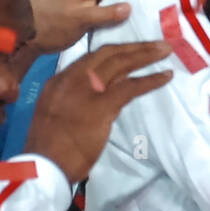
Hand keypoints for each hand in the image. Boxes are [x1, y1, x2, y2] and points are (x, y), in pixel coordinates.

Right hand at [25, 42, 172, 184]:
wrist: (44, 166)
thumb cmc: (50, 148)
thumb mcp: (57, 112)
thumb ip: (76, 97)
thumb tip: (102, 91)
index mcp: (59, 80)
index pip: (92, 57)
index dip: (116, 50)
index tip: (133, 48)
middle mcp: (72, 78)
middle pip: (108, 54)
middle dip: (135, 47)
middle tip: (157, 45)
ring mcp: (87, 90)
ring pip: (121, 64)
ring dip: (146, 55)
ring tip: (165, 51)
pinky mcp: (102, 105)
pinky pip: (132, 86)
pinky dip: (151, 79)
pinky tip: (165, 76)